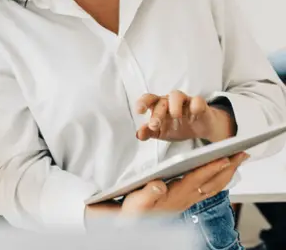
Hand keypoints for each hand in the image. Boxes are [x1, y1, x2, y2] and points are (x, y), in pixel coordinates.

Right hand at [120, 152, 248, 214]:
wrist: (135, 222)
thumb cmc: (136, 209)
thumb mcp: (137, 201)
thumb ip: (148, 193)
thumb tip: (159, 185)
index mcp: (175, 195)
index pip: (196, 179)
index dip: (210, 169)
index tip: (224, 158)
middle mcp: (186, 198)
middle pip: (213, 183)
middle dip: (228, 168)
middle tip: (242, 154)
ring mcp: (189, 200)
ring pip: (215, 186)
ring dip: (228, 173)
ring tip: (238, 159)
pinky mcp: (188, 199)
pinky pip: (210, 189)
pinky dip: (220, 179)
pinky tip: (224, 172)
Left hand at [135, 91, 235, 142]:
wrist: (200, 129)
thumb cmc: (177, 127)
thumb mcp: (162, 132)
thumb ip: (149, 132)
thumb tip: (139, 135)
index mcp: (159, 105)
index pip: (148, 99)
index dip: (142, 103)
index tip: (139, 111)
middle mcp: (170, 101)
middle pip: (161, 101)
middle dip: (157, 113)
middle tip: (154, 125)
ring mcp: (185, 101)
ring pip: (176, 95)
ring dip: (174, 105)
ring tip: (175, 116)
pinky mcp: (199, 104)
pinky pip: (197, 100)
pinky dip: (195, 105)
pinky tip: (193, 114)